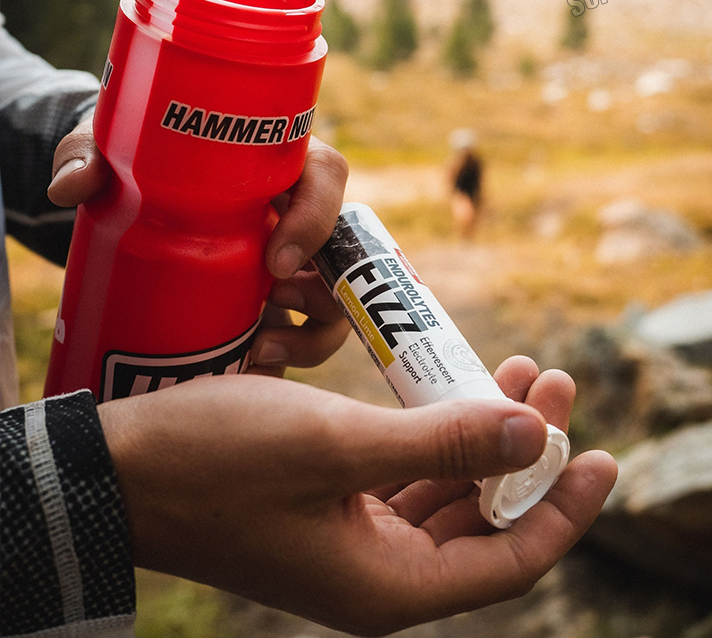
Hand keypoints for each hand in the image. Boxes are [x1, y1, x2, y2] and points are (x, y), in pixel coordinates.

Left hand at [49, 119, 349, 371]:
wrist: (144, 189)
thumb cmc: (141, 157)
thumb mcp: (114, 146)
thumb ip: (89, 157)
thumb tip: (70, 189)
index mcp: (279, 162)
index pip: (328, 177)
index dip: (316, 219)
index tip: (274, 262)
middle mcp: (297, 212)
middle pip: (344, 251)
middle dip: (323, 291)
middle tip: (272, 308)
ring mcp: (293, 258)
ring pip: (335, 301)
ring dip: (314, 332)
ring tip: (263, 346)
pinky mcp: (278, 296)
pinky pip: (308, 330)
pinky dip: (293, 354)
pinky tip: (255, 364)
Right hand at [98, 356, 616, 635]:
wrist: (122, 470)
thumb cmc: (219, 459)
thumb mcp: (339, 445)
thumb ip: (445, 445)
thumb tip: (538, 436)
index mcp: (388, 584)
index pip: (512, 558)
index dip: (564, 508)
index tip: (601, 451)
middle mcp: (378, 572)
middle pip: (484, 519)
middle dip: (526, 453)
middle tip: (551, 380)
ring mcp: (351, 539)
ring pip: (447, 495)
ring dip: (482, 440)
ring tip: (512, 375)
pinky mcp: (329, 504)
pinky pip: (406, 480)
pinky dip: (437, 441)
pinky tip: (449, 397)